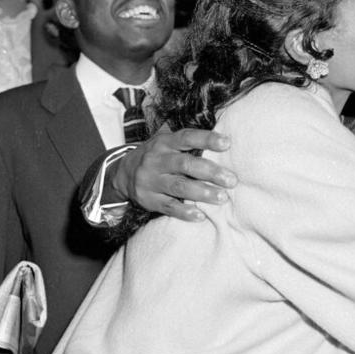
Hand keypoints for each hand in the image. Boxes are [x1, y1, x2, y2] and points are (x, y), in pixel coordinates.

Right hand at [112, 128, 236, 220]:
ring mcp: (151, 180)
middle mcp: (156, 160)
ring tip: (222, 198)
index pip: (186, 137)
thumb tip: (226, 141)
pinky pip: (168, 207)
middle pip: (185, 164)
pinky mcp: (148, 199)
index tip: (227, 143)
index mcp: (164, 143)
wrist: (122, 174)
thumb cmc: (158, 157)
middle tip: (231, 180)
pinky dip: (184, 212)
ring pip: (178, 187)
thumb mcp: (167, 143)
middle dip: (210, 172)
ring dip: (202, 192)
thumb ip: (190, 142)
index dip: (207, 139)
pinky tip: (200, 216)